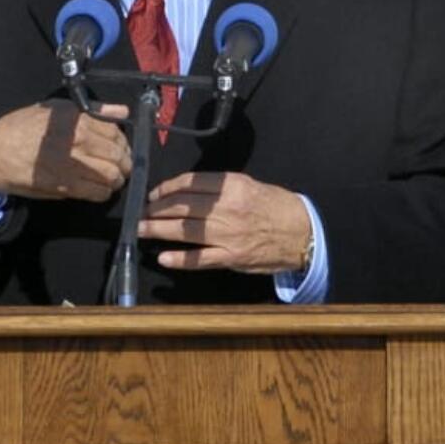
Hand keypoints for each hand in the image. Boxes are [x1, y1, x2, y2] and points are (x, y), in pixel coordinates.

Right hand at [0, 101, 130, 201]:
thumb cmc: (22, 128)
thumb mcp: (56, 109)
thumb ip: (93, 111)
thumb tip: (121, 111)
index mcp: (79, 119)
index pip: (116, 132)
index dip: (121, 142)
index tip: (119, 148)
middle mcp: (82, 141)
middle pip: (119, 155)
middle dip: (124, 163)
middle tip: (119, 166)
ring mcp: (76, 165)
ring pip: (113, 176)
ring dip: (115, 179)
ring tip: (109, 179)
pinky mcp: (69, 186)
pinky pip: (99, 193)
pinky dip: (103, 192)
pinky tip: (97, 188)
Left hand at [139, 171, 311, 274]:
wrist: (303, 232)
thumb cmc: (276, 206)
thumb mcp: (250, 185)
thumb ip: (220, 187)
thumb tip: (187, 192)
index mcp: (232, 185)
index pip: (190, 183)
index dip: (166, 188)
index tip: (154, 195)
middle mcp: (227, 208)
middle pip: (182, 206)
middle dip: (157, 210)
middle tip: (141, 214)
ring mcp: (228, 234)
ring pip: (185, 231)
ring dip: (159, 230)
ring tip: (142, 230)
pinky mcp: (231, 257)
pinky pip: (200, 259)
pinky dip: (180, 259)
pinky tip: (163, 258)